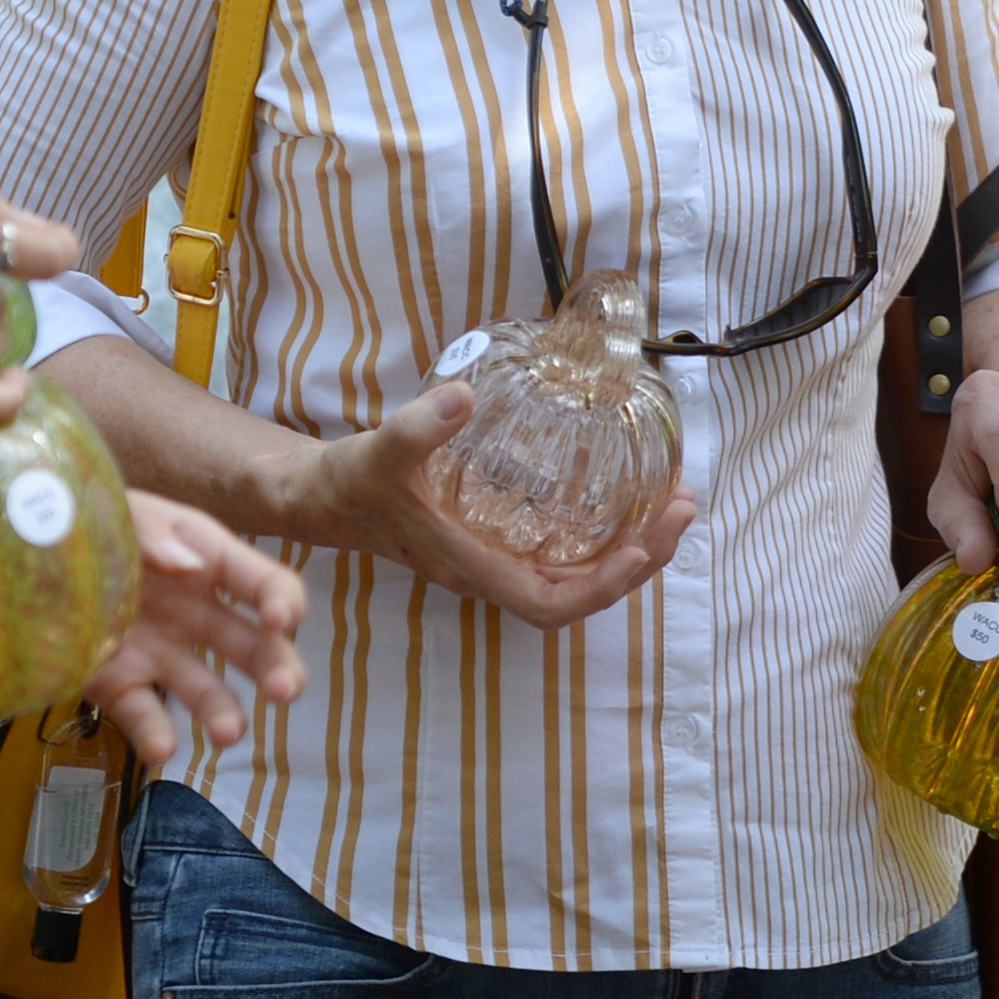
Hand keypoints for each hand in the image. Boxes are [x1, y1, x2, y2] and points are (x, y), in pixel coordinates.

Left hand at [84, 494, 309, 767]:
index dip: (283, 603)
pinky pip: (143, 712)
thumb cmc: (91, 518)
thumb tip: (187, 568)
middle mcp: (196, 612)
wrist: (31, 547)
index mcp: (208, 561)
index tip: (278, 621)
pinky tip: (162, 747)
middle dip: (278, 669)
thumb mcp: (123, 510)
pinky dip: (155, 734)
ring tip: (228, 734)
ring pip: (205, 690)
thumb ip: (153, 532)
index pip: (266, 585)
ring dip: (223, 713)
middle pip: (254, 647)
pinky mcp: (121, 682)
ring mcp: (161, 651)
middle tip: (285, 692)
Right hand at [280, 382, 696, 630]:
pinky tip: (618, 503)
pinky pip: (557, 558)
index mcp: (469, 567)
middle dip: (636, 562)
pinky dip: (597, 538)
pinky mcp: (489, 543)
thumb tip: (465, 395)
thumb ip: (421, 426)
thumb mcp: (380, 451)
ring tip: (668, 506)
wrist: (316, 498)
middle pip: (577, 597)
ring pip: (572, 580)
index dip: (604, 584)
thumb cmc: (348, 483)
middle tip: (682, 509)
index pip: (551, 603)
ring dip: (625, 551)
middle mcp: (486, 574)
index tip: (645, 542)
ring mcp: (490, 562)